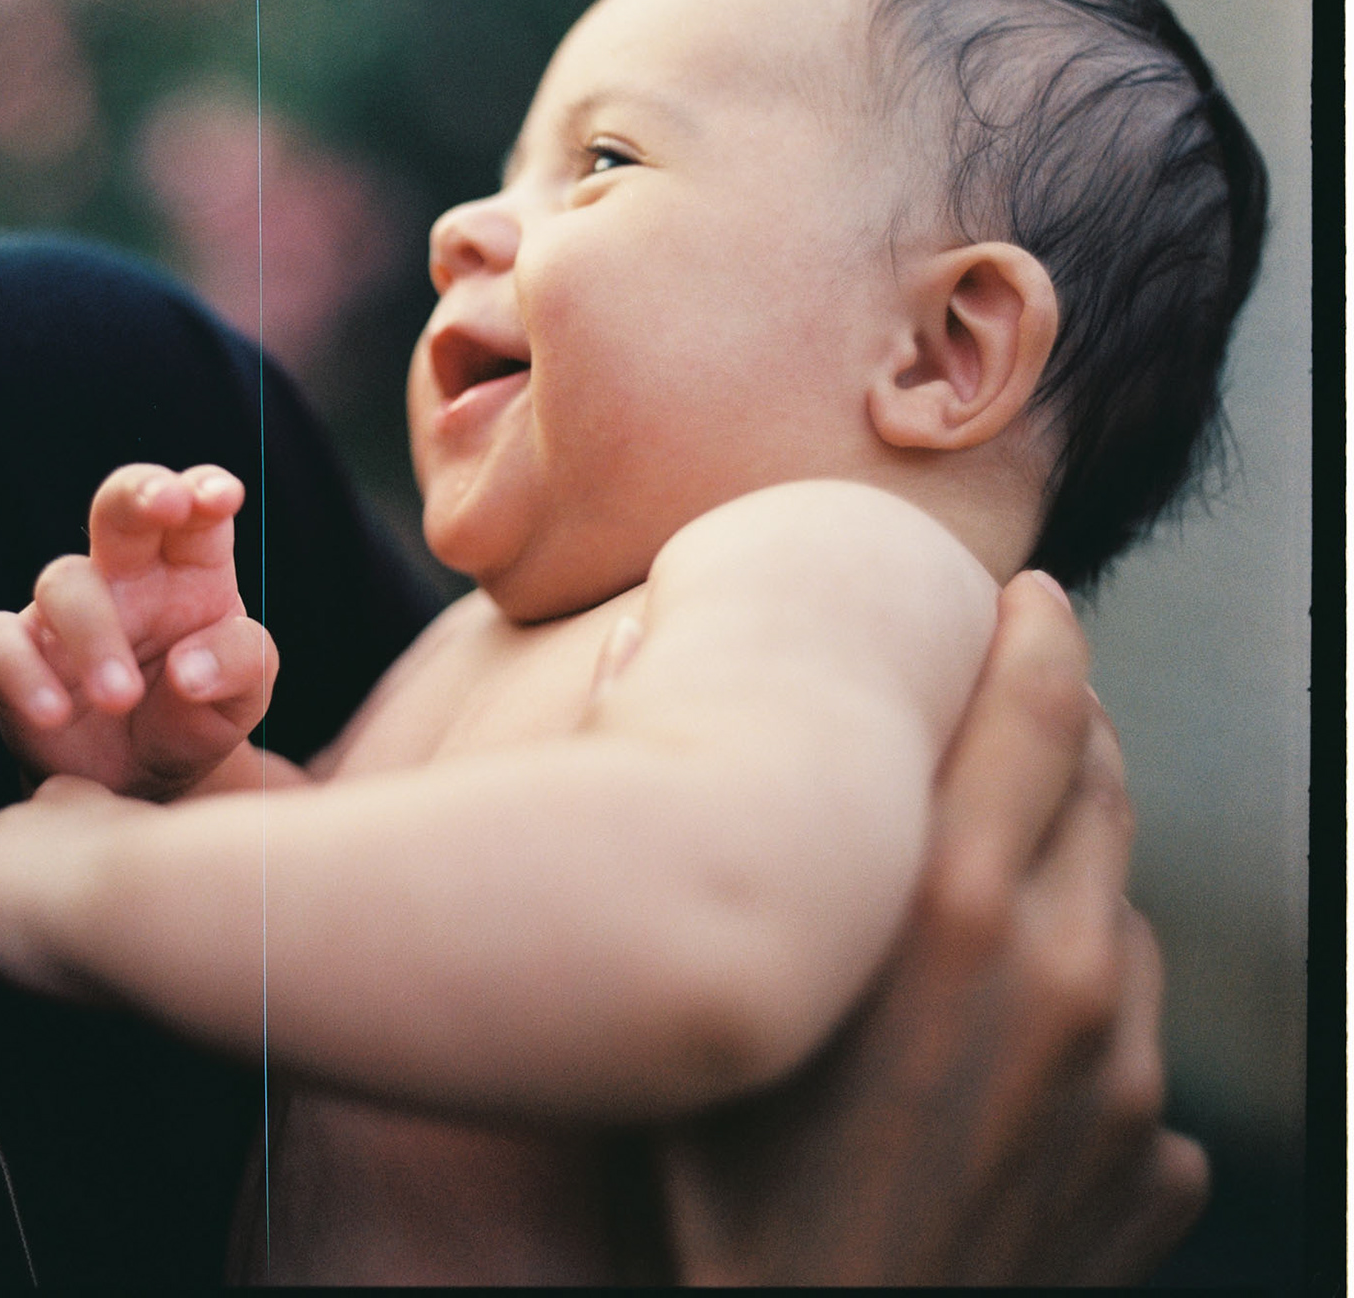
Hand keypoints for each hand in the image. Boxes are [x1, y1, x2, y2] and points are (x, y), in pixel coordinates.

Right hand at [0, 464, 276, 798]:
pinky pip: (0, 641)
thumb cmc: (196, 716)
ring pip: (64, 582)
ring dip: (93, 635)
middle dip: (139, 492)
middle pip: (119, 507)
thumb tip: (188, 669)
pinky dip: (21, 672)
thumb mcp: (245, 699)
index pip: (197, 514)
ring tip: (122, 697)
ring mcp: (67, 609)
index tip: (222, 497)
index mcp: (190, 568)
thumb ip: (239, 667)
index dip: (206, 490)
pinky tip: (53, 713)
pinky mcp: (20, 651)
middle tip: (167, 501)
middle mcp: (126, 575)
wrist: (140, 779)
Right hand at [657, 570, 1208, 1284]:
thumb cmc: (723, 1189)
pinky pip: (1139, 1034)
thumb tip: (640, 648)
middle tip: (1026, 691)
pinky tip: (1017, 1019)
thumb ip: (680, 812)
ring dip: (1075, 864)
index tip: (1034, 597)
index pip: (1034, 712)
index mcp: (952, 909)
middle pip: (1099, 786)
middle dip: (1067, 721)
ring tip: (1003, 867)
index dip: (1040, 636)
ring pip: (1122, 908)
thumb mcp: (687, 990)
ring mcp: (1118, 1072)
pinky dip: (1091, 994)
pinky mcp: (1147, 1160)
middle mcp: (1056, 972)